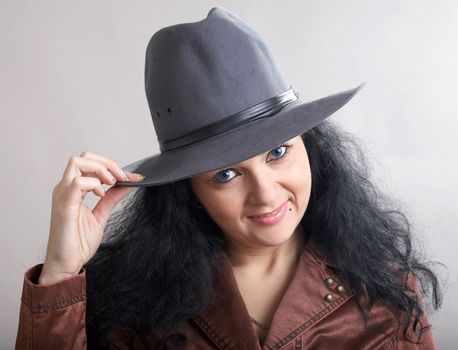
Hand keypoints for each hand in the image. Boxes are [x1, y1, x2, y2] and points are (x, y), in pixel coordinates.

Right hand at [38, 151, 143, 284]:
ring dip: (101, 169)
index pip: (88, 163)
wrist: (66, 265)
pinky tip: (101, 195)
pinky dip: (94, 184)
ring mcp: (63, 195)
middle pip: (83, 157)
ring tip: (112, 183)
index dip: (110, 165)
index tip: (128, 177)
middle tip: (121, 177)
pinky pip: (78, 183)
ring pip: (77, 162)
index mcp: (72, 190)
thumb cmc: (78, 243)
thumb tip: (128, 183)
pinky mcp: (64, 206)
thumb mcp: (102, 214)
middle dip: (107, 163)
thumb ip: (112, 197)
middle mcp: (65, 189)